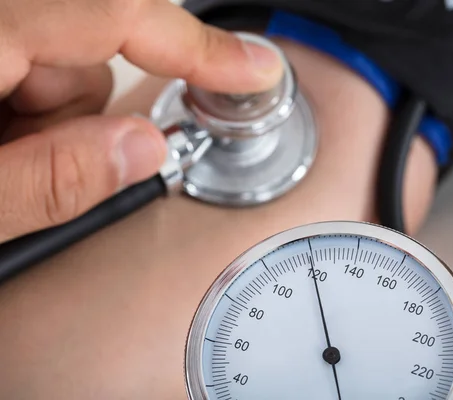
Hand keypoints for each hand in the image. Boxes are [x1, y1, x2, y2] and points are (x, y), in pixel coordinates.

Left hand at [0, 0, 282, 242]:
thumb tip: (142, 150)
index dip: (200, 48)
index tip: (253, 72)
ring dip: (49, 124)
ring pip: (65, 71)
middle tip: (24, 167)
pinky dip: (28, 113)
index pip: (121, 13)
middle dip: (81, 122)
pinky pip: (35, 67)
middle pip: (93, 60)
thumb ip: (53, 179)